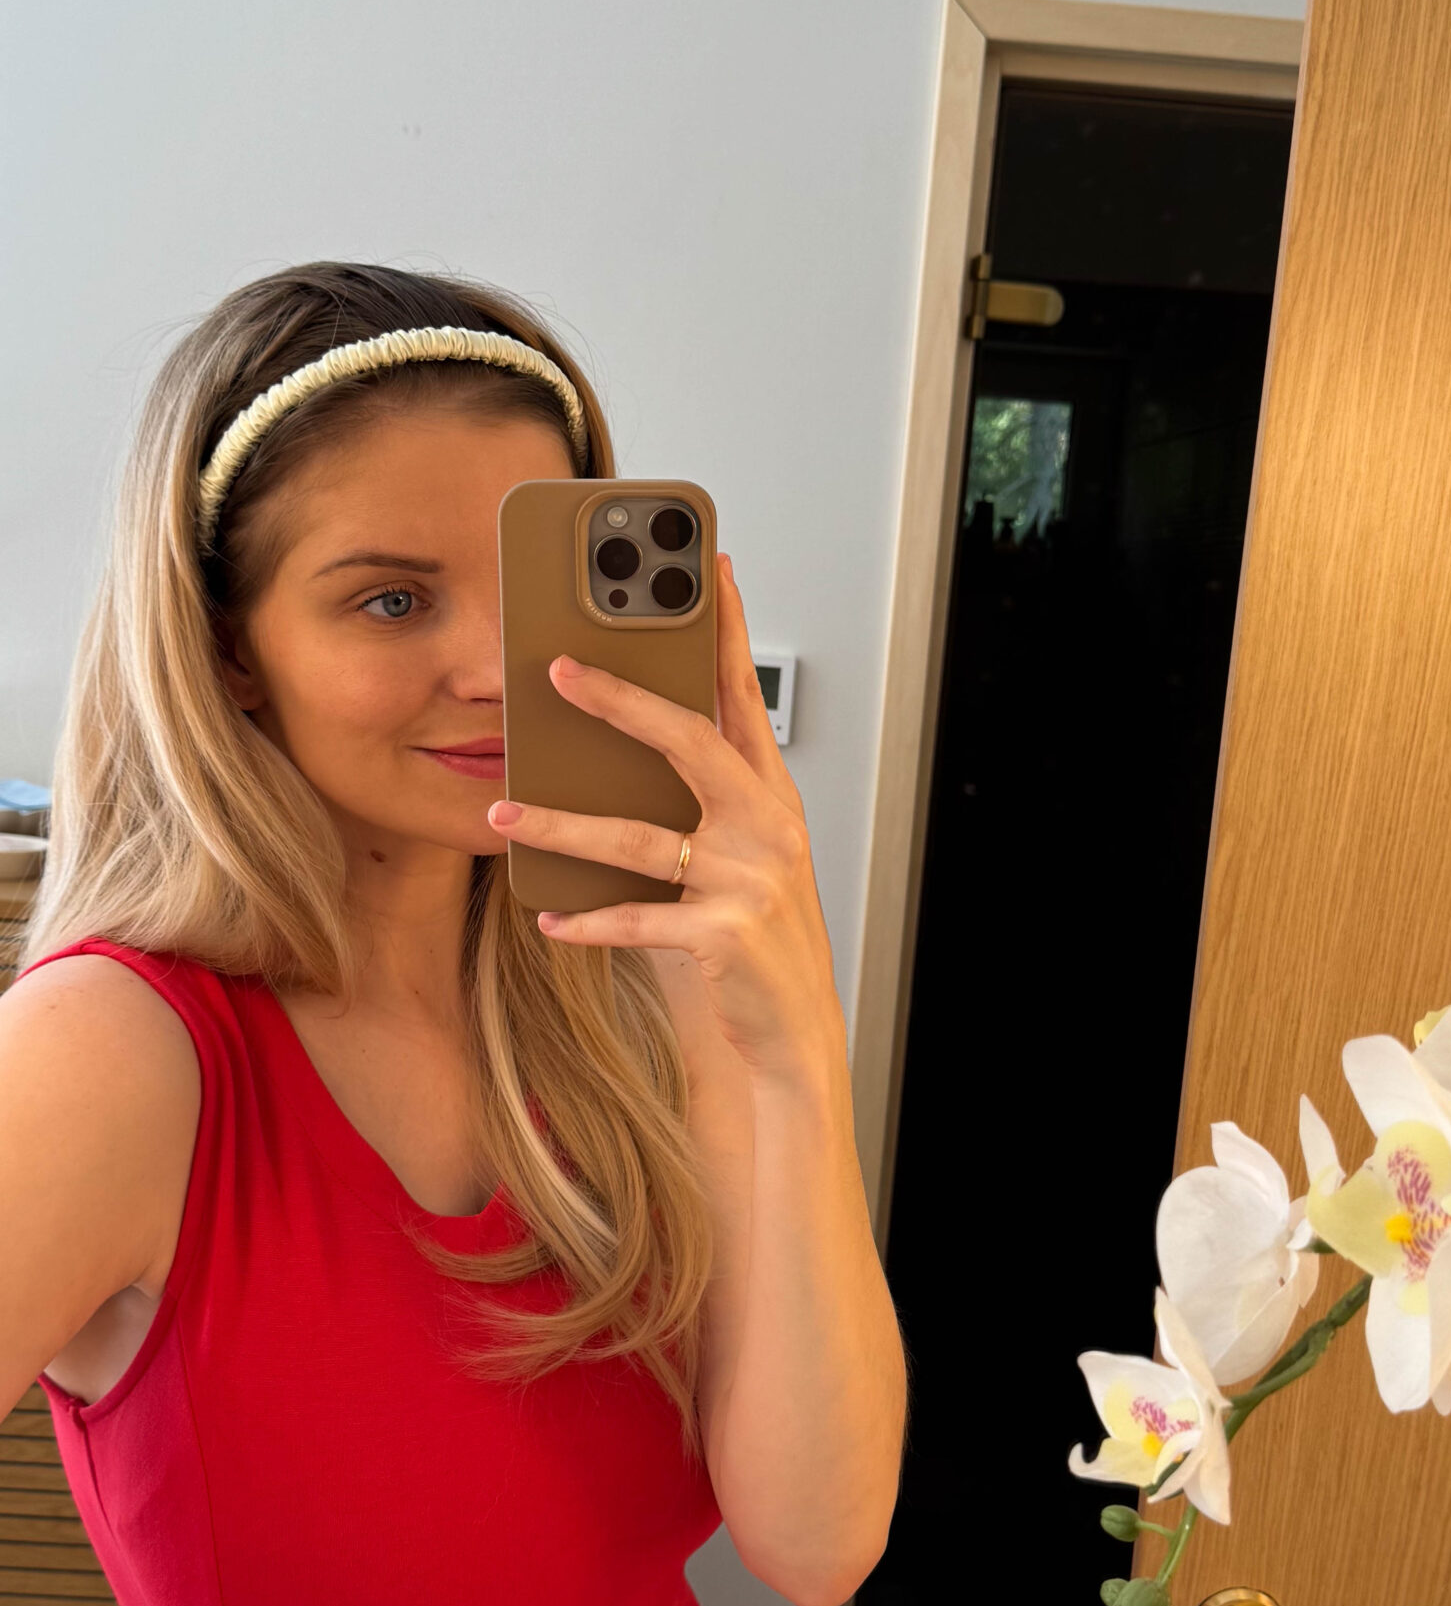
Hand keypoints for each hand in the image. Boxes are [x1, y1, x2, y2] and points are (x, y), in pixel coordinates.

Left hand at [488, 551, 843, 1078]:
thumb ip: (686, 806)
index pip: (743, 698)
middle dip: (622, 701)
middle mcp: (768, 828)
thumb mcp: (731, 859)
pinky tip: (547, 917)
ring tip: (503, 815)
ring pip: (640, 839)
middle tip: (556, 669)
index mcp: (770, 798)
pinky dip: (588, 922)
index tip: (704, 571)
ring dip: (562, 826)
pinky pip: (639, 921)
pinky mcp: (729, 936)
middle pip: (690, 743)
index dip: (725, 631)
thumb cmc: (750, 940)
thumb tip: (601, 755)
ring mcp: (752, 882)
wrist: (792, 1034)